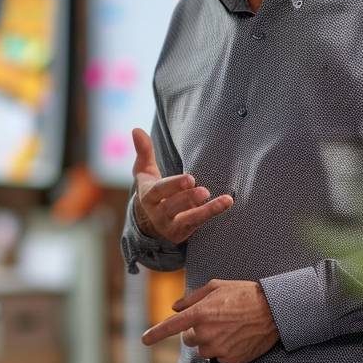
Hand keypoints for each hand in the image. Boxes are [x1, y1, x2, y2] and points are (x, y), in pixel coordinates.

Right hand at [130, 128, 232, 243]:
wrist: (148, 220)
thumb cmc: (151, 189)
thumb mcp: (144, 171)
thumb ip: (143, 151)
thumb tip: (136, 129)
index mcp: (148, 196)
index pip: (159, 191)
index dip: (173, 186)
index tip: (190, 179)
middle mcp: (157, 213)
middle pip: (171, 207)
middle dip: (188, 199)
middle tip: (204, 190)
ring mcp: (170, 225)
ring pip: (188, 219)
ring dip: (205, 210)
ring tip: (223, 201)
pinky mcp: (182, 233)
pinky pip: (198, 224)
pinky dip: (212, 214)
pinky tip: (226, 203)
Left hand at [141, 279, 278, 362]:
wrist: (274, 311)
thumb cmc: (245, 294)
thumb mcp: (217, 287)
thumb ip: (193, 298)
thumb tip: (175, 307)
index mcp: (200, 313)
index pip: (172, 326)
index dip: (155, 333)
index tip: (144, 340)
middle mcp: (206, 334)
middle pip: (189, 339)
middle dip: (197, 331)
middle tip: (216, 320)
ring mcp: (218, 349)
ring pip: (204, 350)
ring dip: (210, 342)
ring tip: (229, 328)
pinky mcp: (231, 361)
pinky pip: (220, 358)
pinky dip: (225, 350)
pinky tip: (238, 338)